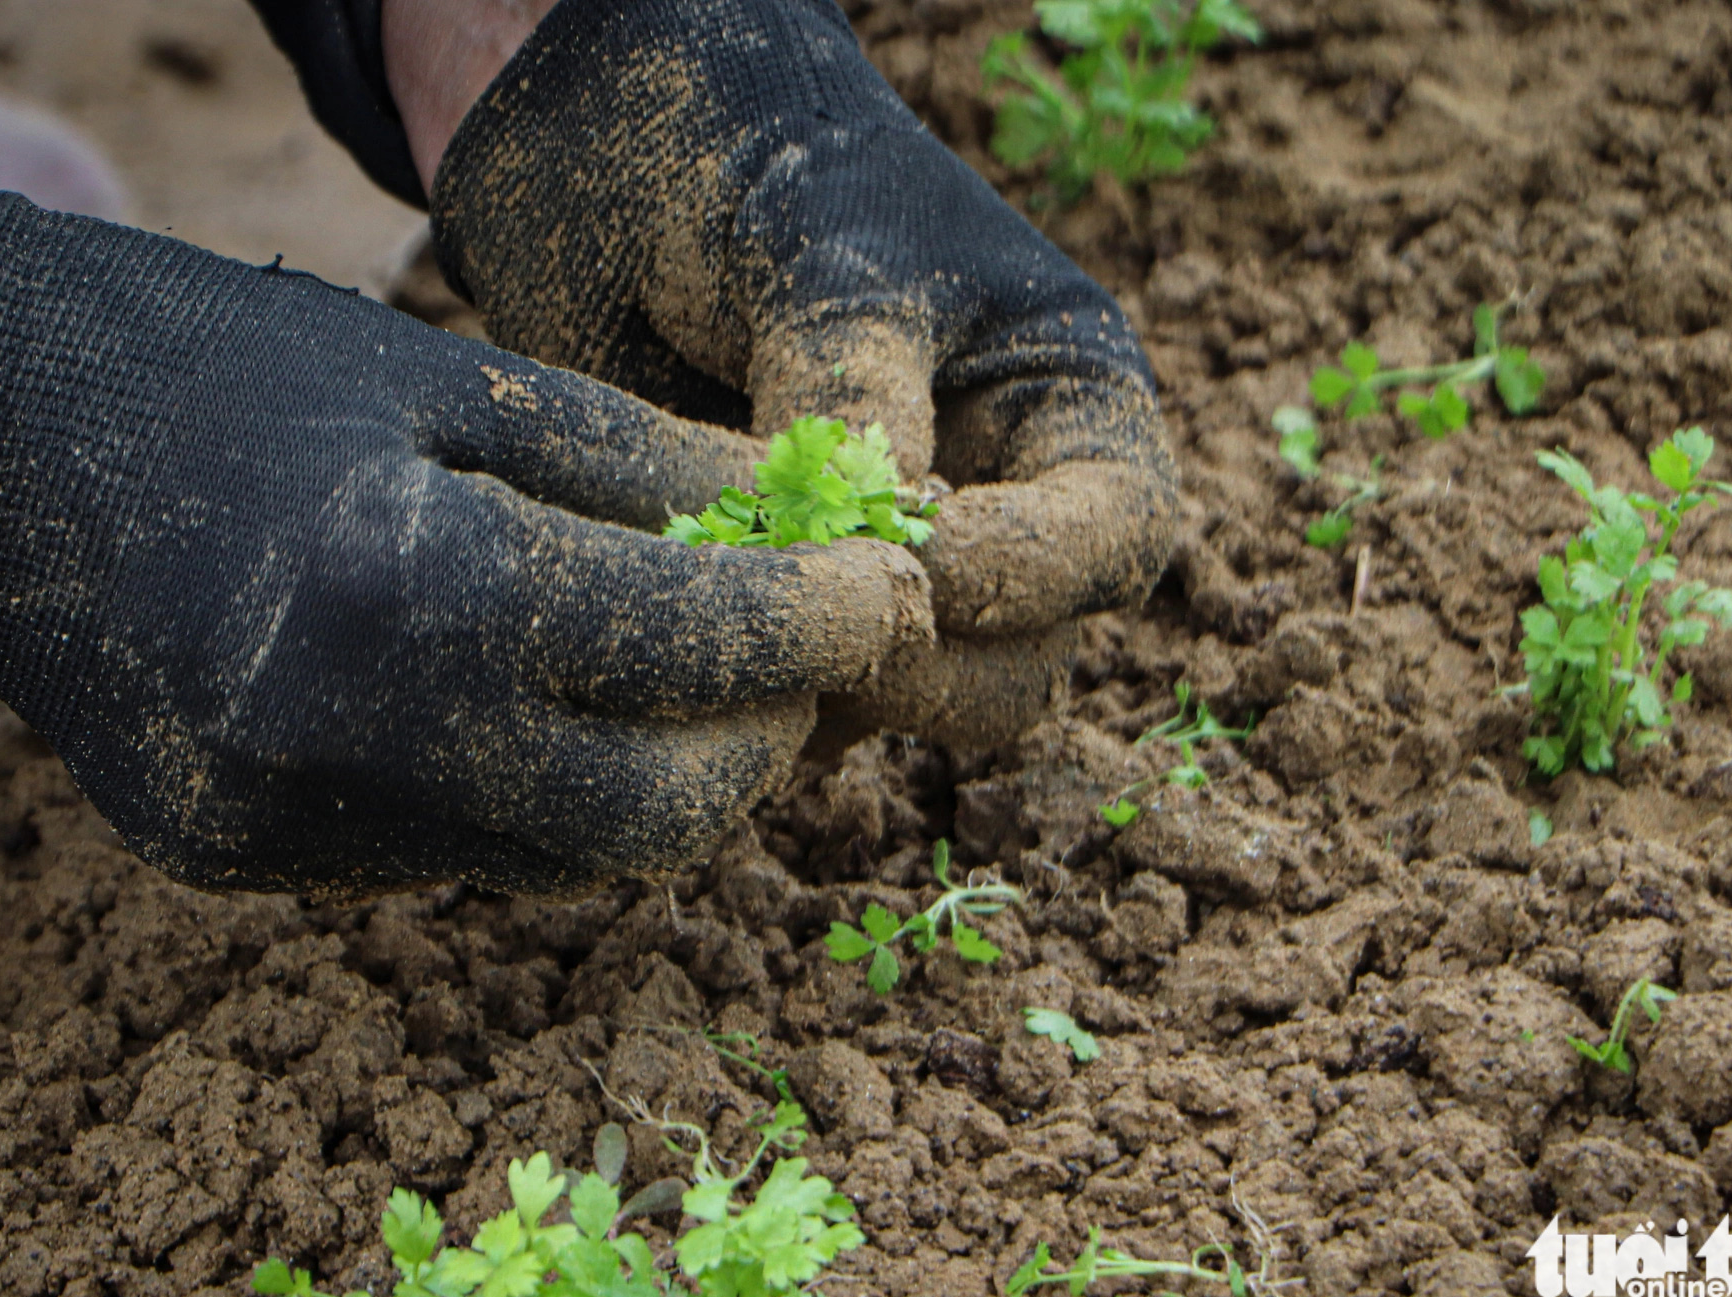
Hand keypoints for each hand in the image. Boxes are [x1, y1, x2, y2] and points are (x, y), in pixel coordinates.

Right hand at [0, 193, 929, 897]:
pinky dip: (546, 793)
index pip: (699, 648)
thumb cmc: (225, 375)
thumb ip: (643, 476)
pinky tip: (542, 707)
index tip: (885, 592)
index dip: (824, 623)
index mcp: (417, 586)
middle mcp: (362, 744)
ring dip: (665, 778)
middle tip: (801, 656)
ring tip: (687, 679)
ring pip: (573, 859)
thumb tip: (797, 544)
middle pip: (663, 814)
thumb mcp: (450, 382)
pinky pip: (470, 858)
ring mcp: (304, 833)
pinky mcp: (262, 870)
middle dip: (766, 739)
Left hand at [404, 0, 1175, 745]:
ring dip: (831, 687)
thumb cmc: (764, 172)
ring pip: (913, 705)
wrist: (614, 155)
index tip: (915, 557)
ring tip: (731, 608)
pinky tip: (689, 629)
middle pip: (1023, 665)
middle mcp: (1000, 509)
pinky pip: (804, 706)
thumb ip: (854, 406)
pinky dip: (756, 693)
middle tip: (812, 617)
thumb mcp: (829, 262)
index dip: (1035, 571)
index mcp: (1063, 402)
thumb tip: (855, 556)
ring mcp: (895, 573)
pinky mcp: (797, 609)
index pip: (1117, 533)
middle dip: (929, 665)